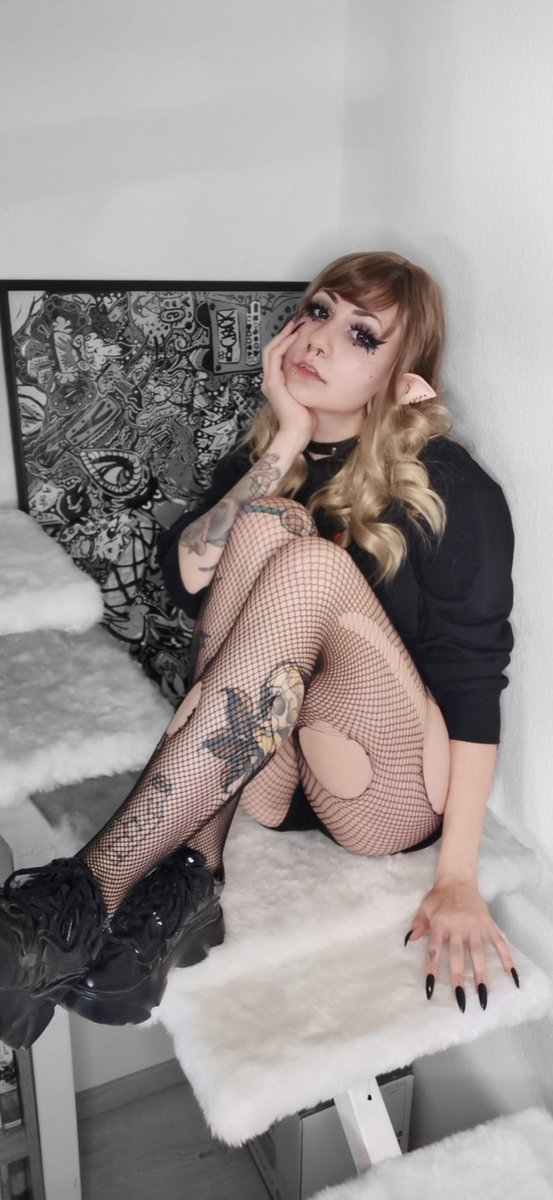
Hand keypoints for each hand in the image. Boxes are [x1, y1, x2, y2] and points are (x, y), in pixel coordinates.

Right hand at [261, 320, 316, 446]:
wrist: (297, 432)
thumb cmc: (304, 420)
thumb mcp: (306, 396)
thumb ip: (306, 385)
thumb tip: (318, 375)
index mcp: (276, 384)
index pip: (276, 357)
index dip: (284, 343)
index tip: (296, 333)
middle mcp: (270, 381)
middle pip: (270, 350)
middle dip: (282, 335)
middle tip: (294, 323)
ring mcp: (270, 381)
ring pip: (271, 350)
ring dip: (282, 336)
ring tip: (293, 326)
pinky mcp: (273, 383)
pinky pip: (276, 357)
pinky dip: (283, 345)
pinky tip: (293, 338)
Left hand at [405, 877, 519, 1011]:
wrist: (458, 879)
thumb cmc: (439, 896)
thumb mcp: (425, 907)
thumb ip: (418, 924)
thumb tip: (408, 940)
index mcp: (440, 924)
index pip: (434, 949)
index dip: (432, 968)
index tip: (431, 988)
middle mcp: (458, 927)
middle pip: (457, 956)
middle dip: (458, 978)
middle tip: (461, 999)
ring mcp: (475, 926)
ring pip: (478, 953)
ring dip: (480, 974)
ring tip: (483, 994)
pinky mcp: (488, 924)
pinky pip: (499, 942)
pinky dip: (507, 957)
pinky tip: (511, 974)